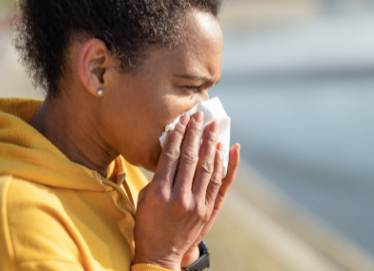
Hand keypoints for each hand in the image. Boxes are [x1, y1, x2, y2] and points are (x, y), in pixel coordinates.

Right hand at [133, 111, 240, 269]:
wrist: (161, 257)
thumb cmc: (148, 226)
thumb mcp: (144, 200)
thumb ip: (157, 177)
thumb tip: (171, 153)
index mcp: (159, 193)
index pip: (171, 156)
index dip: (178, 135)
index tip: (183, 120)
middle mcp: (180, 197)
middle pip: (190, 158)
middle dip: (195, 134)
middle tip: (200, 116)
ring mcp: (197, 205)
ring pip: (208, 168)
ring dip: (211, 144)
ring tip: (214, 127)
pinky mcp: (209, 211)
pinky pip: (220, 184)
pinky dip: (226, 165)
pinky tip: (229, 150)